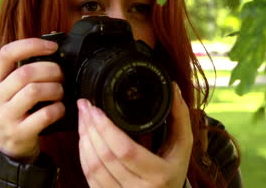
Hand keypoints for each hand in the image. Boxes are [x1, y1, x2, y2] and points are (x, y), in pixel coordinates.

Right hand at [0, 38, 65, 161]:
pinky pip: (44, 115)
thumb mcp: (9, 91)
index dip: (31, 45)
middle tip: (61, 76)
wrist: (5, 148)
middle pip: (26, 72)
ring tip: (60, 92)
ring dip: (55, 89)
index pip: (7, 53)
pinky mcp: (19, 133)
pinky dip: (58, 109)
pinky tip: (59, 109)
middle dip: (51, 71)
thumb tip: (53, 51)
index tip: (52, 47)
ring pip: (34, 91)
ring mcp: (5, 116)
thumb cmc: (15, 112)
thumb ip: (23, 73)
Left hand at [77, 83, 192, 187]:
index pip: (125, 150)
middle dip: (90, 128)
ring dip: (83, 140)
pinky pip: (88, 177)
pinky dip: (83, 155)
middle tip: (85, 107)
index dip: (106, 128)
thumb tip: (173, 88)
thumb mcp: (182, 146)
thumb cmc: (173, 171)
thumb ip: (180, 117)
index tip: (96, 109)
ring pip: (92, 168)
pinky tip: (84, 139)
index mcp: (158, 175)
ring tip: (83, 119)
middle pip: (104, 157)